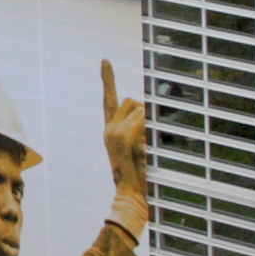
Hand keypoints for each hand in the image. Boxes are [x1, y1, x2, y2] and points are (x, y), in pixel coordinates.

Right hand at [100, 60, 148, 196]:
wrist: (130, 194)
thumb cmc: (138, 175)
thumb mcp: (139, 146)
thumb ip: (139, 127)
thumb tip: (146, 111)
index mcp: (111, 129)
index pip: (109, 99)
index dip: (108, 78)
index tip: (105, 60)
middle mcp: (109, 128)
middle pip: (132, 101)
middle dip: (143, 112)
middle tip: (146, 138)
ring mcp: (114, 131)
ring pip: (139, 109)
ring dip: (148, 124)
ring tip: (146, 149)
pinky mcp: (121, 135)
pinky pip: (143, 120)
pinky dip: (148, 132)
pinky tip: (143, 150)